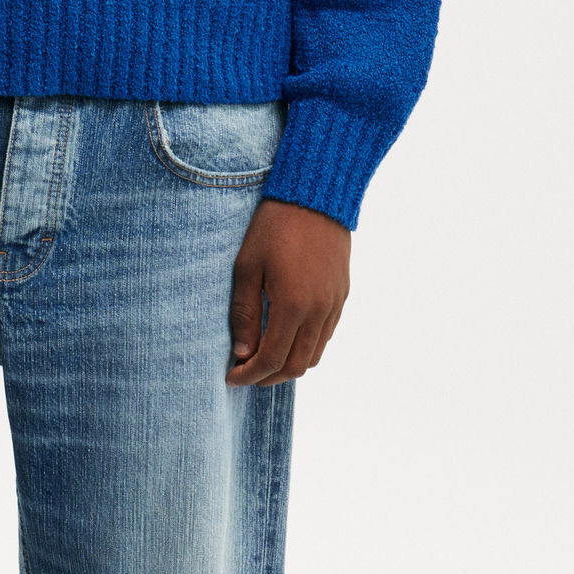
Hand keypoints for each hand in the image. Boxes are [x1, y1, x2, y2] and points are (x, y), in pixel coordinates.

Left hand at [227, 199, 350, 384]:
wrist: (316, 196)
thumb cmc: (274, 227)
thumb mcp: (247, 267)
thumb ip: (244, 314)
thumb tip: (242, 352)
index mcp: (293, 306)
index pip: (272, 359)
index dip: (250, 375)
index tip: (231, 376)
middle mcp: (319, 311)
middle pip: (296, 366)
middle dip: (268, 377)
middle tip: (245, 373)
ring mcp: (335, 304)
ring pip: (315, 354)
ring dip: (289, 365)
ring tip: (264, 359)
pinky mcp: (342, 295)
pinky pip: (326, 335)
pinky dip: (306, 347)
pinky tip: (287, 337)